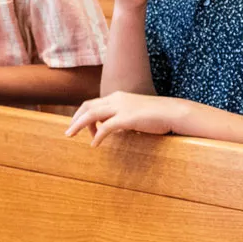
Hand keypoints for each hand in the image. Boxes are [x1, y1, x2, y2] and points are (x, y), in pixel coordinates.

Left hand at [65, 91, 190, 145]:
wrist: (173, 112)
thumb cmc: (159, 115)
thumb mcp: (137, 113)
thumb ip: (124, 118)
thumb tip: (117, 130)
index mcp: (118, 96)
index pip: (93, 103)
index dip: (83, 115)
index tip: (80, 127)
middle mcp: (117, 99)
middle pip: (87, 107)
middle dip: (75, 119)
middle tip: (68, 132)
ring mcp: (121, 107)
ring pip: (91, 115)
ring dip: (78, 125)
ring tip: (71, 136)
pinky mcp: (127, 118)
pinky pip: (105, 127)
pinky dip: (97, 136)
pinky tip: (95, 145)